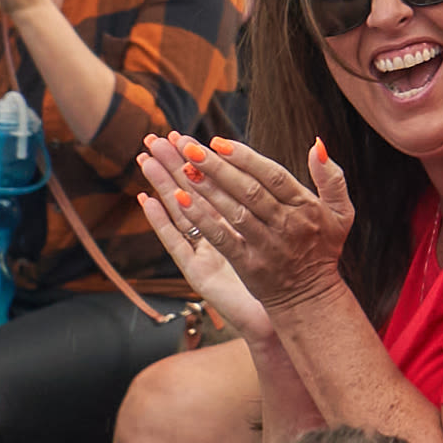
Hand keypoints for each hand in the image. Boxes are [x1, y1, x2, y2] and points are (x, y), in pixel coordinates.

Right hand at [135, 143, 274, 343]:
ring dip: (161, 185)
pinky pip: (176, 243)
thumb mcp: (291, 225)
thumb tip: (298, 153)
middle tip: (153, 137)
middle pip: (192, 191)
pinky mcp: (199, 272)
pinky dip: (160, 222)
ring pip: (180, 211)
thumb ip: (284, 195)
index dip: (199, 159)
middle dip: (173, 164)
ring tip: (143, 158)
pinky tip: (146, 201)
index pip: (213, 182)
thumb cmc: (290, 267)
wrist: (292, 309)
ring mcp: (205, 251)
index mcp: (236, 219)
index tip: (181, 134)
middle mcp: (216, 233)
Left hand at [140, 132, 354, 313]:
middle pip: (249, 190)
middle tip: (191, 148)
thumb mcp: (341, 211)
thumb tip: (317, 144)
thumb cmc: (323, 247)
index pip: (274, 175)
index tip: (219, 141)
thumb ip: (332, 177)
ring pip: (233, 212)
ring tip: (183, 168)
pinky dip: (202, 219)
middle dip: (218, 167)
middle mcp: (286, 224)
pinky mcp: (248, 265)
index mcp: (306, 207)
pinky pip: (222, 238)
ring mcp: (266, 245)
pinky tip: (182, 202)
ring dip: (207, 189)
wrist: (310, 296)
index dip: (246, 157)